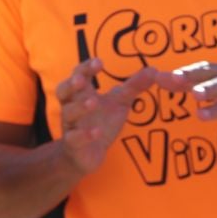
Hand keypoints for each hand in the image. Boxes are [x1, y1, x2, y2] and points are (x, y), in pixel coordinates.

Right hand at [57, 59, 157, 173]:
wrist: (87, 154)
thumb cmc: (101, 122)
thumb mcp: (120, 102)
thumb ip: (134, 86)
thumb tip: (153, 70)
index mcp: (82, 93)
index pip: (79, 74)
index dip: (86, 68)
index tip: (99, 63)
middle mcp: (72, 106)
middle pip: (63, 90)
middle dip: (71, 83)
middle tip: (82, 80)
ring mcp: (71, 125)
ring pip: (68, 113)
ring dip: (79, 107)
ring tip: (93, 102)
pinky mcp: (73, 145)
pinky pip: (73, 138)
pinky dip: (84, 134)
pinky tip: (97, 131)